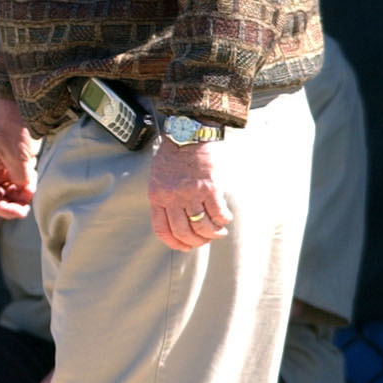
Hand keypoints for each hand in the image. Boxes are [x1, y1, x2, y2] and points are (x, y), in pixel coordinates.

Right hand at [0, 92, 38, 219]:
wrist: (21, 104)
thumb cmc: (13, 126)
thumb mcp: (18, 156)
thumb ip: (20, 178)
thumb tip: (25, 191)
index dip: (4, 209)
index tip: (22, 211)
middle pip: (0, 196)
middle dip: (15, 202)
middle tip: (30, 203)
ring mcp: (3, 165)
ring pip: (10, 190)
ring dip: (22, 194)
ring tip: (33, 190)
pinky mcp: (15, 160)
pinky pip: (19, 180)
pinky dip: (27, 184)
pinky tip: (34, 180)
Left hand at [147, 136, 232, 250]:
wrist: (185, 136)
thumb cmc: (171, 158)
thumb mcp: (157, 179)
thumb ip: (163, 200)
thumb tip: (177, 223)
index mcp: (157, 196)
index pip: (162, 230)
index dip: (175, 243)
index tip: (185, 247)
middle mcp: (173, 197)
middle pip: (184, 232)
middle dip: (197, 242)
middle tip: (205, 240)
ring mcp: (191, 193)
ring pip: (203, 227)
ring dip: (213, 234)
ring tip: (218, 232)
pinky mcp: (209, 188)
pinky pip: (218, 214)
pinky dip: (223, 221)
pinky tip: (225, 219)